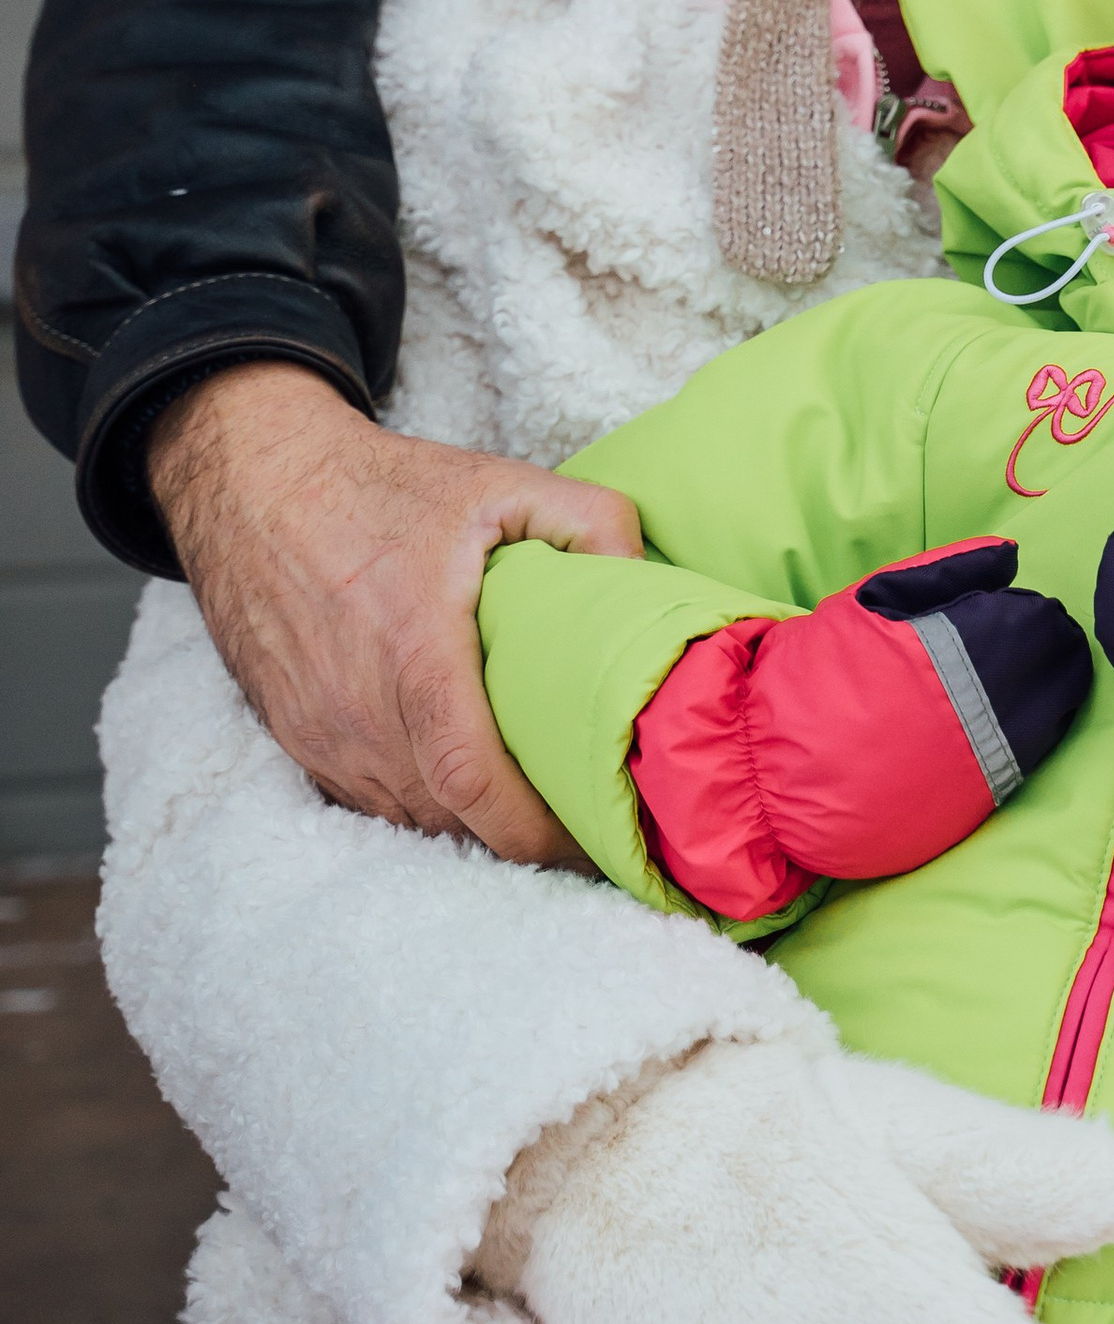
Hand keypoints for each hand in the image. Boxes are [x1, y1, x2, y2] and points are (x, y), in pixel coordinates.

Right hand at [149, 364, 640, 863]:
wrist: (255, 485)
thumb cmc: (380, 487)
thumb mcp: (498, 482)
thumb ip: (591, 520)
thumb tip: (647, 577)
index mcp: (414, 653)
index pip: (473, 782)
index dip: (537, 831)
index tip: (597, 841)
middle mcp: (358, 711)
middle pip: (451, 820)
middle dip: (524, 839)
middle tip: (592, 825)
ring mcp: (320, 735)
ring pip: (411, 820)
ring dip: (473, 828)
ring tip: (539, 808)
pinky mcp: (298, 741)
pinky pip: (371, 802)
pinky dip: (424, 807)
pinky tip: (467, 785)